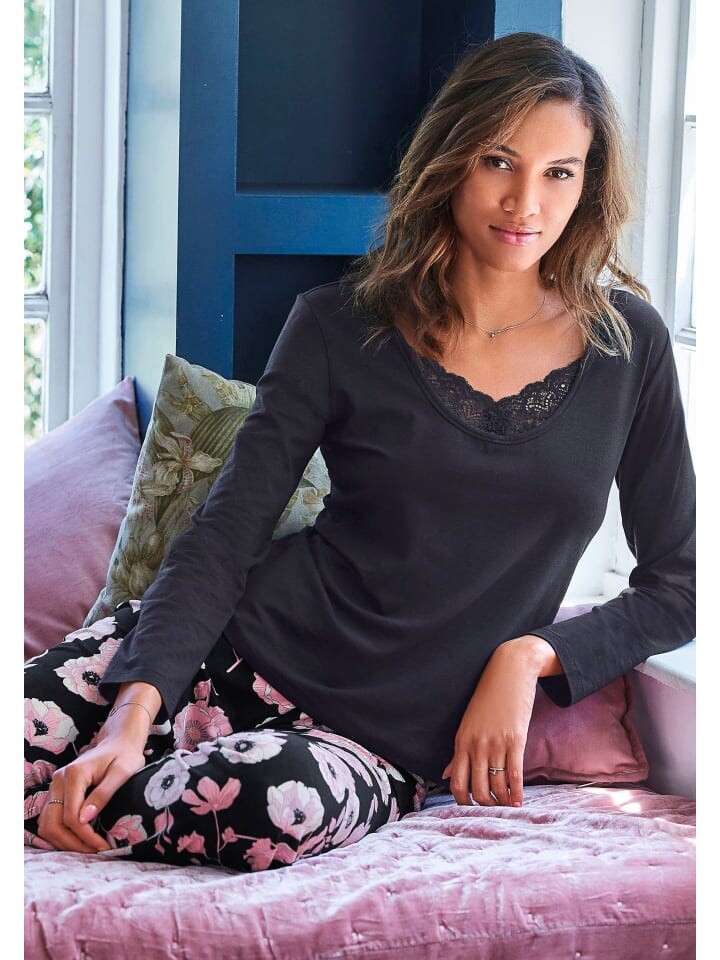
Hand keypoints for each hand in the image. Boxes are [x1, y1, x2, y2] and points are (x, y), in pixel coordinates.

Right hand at [37, 689, 158, 852]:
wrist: (118, 741)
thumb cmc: (125, 755)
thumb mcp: (123, 772)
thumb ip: (104, 794)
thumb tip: (85, 820)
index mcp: (73, 774)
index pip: (71, 816)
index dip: (85, 836)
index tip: (103, 846)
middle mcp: (58, 780)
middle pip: (53, 824)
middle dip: (72, 843)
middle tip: (95, 852)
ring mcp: (55, 786)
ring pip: (47, 824)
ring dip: (64, 842)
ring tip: (88, 849)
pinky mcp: (57, 792)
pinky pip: (50, 819)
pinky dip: (60, 834)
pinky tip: (79, 840)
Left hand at [441, 637, 546, 807]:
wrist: (509, 672)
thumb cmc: (488, 698)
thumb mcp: (468, 724)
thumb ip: (458, 752)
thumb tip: (446, 774)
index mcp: (461, 741)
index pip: (456, 782)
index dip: (463, 801)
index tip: (471, 808)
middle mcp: (476, 745)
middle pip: (477, 789)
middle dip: (485, 805)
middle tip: (492, 809)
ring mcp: (496, 744)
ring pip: (497, 786)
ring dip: (502, 801)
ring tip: (506, 806)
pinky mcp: (516, 740)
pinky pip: (515, 775)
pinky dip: (517, 792)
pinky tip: (519, 801)